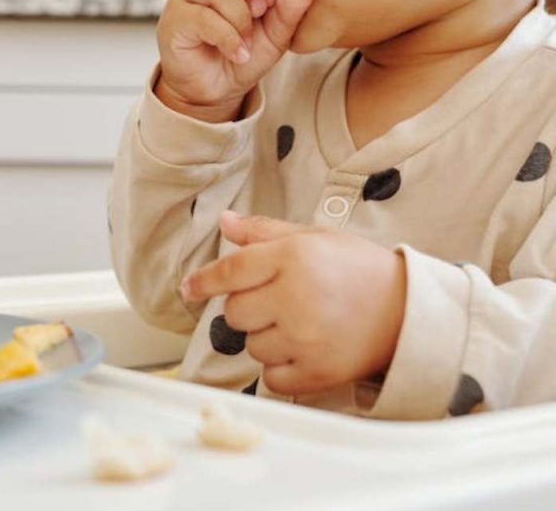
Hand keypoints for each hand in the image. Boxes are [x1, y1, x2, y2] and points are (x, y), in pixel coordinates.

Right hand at [155, 0, 313, 122]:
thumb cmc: (241, 58)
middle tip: (262, 13)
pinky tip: (237, 54)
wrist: (213, 92)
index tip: (274, 1)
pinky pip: (203, 18)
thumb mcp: (274, 37)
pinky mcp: (175, 21)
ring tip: (248, 43)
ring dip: (240, 19)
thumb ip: (288, 14)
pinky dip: (227, 38)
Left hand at [180, 212, 406, 394]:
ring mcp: (306, 338)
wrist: (409, 312)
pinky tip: (303, 350)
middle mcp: (296, 297)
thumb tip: (224, 221)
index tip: (188, 289)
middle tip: (279, 302)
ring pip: (252, 346)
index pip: (231, 271)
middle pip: (235, 314)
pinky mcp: (317, 372)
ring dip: (266, 339)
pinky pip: (271, 377)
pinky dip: (280, 368)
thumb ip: (264, 232)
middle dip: (248, 308)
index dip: (204, 281)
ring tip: (299, 325)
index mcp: (294, 258)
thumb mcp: (314, 237)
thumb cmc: (358, 269)